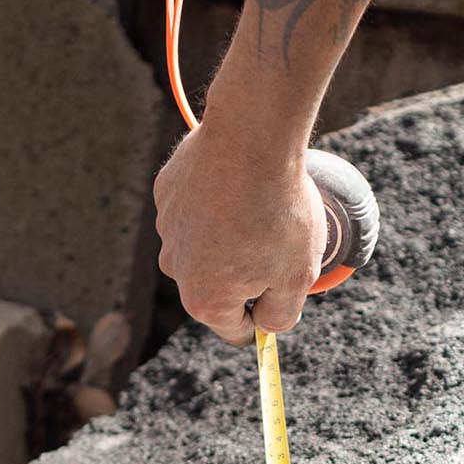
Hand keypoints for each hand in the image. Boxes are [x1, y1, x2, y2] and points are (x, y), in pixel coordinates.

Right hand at [155, 92, 326, 345]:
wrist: (253, 135)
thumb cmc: (279, 210)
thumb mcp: (297, 277)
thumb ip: (281, 316)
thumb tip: (265, 325)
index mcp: (204, 300)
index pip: (236, 329)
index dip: (263, 315)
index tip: (281, 293)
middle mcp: (175, 269)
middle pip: (216, 288)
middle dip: (245, 274)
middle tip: (276, 241)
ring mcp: (167, 228)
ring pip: (205, 248)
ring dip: (229, 238)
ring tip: (257, 208)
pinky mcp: (167, 193)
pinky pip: (196, 211)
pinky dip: (216, 205)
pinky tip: (237, 186)